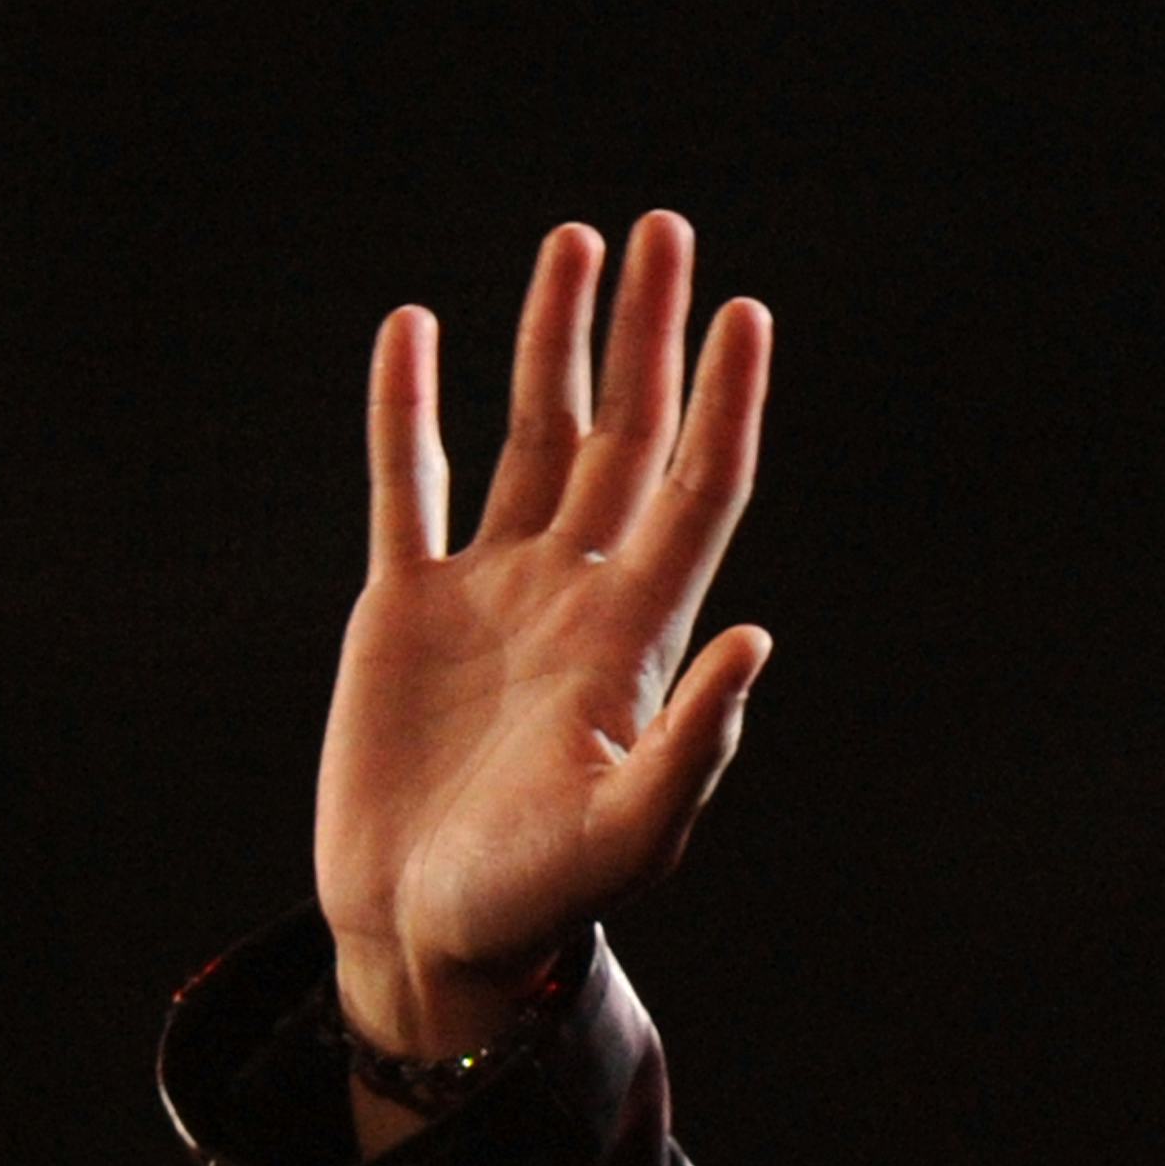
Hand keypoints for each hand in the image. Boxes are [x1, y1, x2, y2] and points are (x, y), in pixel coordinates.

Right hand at [317, 213, 772, 1062]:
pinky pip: (407, 483)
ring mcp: (491, 593)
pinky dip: (404, 407)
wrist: (429, 935)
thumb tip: (763, 637)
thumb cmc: (539, 900)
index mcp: (638, 636)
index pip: (699, 489)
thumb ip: (697, 741)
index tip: (747, 311)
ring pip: (532, 435)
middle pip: (626, 434)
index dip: (724, 401)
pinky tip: (411, 326)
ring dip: (553, 340)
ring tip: (577, 242)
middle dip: (648, 334)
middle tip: (668, 230)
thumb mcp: (633, 833)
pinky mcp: (402, 609)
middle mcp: (575, 593)